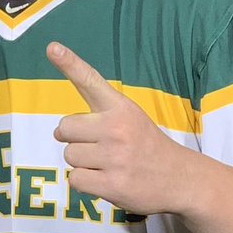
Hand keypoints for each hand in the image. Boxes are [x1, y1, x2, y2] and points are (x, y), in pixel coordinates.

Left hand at [47, 41, 193, 215]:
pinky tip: (106, 180)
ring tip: (109, 165)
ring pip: (69, 156)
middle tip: (100, 147)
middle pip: (64, 128)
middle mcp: (117, 128)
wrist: (181, 179)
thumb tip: (58, 130)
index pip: (90, 81)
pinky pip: (75, 180)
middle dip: (74, 139)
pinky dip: (86, 184)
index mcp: (121, 107)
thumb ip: (96, 117)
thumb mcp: (130, 118)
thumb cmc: (145, 146)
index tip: (52, 48)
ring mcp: (115, 157)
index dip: (69, 63)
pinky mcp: (113, 184)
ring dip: (82, 163)